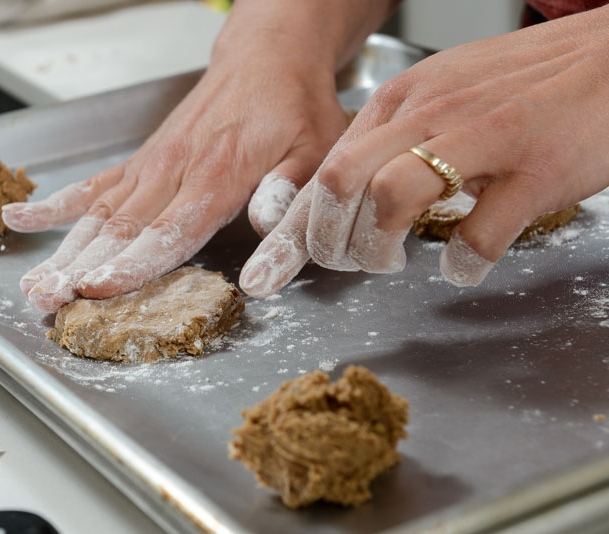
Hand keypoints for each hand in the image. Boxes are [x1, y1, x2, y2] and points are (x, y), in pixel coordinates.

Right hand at [2, 16, 350, 310]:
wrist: (268, 56)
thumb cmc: (295, 109)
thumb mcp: (316, 152)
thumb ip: (288, 199)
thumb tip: (264, 246)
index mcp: (218, 176)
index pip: (169, 229)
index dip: (131, 264)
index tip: (95, 289)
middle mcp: (175, 170)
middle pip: (120, 228)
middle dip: (80, 269)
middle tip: (45, 301)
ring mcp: (152, 163)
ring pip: (98, 212)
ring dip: (63, 250)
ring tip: (31, 283)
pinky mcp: (142, 158)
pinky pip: (93, 183)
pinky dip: (55, 205)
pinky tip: (20, 220)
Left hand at [240, 7, 608, 297]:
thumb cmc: (527, 87)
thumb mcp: (444, 100)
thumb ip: (395, 141)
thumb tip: (349, 197)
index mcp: (402, 100)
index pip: (324, 169)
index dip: (289, 230)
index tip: (265, 273)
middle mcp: (430, 112)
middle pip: (338, 185)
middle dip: (328, 242)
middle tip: (350, 264)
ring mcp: (482, 137)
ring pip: (389, 200)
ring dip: (378, 248)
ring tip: (395, 263)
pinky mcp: (535, 169)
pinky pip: (478, 232)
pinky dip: (461, 263)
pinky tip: (462, 267)